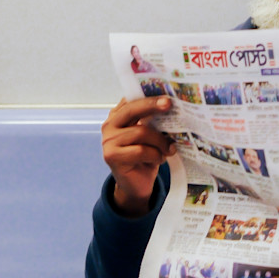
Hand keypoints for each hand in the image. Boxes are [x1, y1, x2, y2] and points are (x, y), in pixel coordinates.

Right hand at [102, 96, 175, 216]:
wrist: (137, 184)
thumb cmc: (145, 156)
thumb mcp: (149, 135)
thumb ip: (151, 120)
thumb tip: (169, 104)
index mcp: (117, 115)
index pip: (131, 99)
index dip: (148, 95)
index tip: (165, 93)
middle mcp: (109, 125)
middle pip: (132, 109)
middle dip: (152, 105)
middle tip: (169, 104)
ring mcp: (108, 141)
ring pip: (141, 132)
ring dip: (160, 141)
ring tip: (170, 149)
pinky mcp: (112, 156)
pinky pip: (140, 150)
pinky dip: (155, 154)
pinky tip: (160, 159)